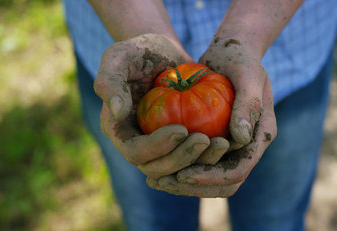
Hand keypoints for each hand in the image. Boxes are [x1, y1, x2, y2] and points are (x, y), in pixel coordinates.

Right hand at [95, 34, 212, 178]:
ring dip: (199, 162)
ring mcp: (158, 145)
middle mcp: (136, 143)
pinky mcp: (178, 141)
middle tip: (205, 141)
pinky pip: (192, 157)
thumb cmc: (137, 51)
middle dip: (182, 159)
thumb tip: (118, 113)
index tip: (181, 129)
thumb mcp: (118, 57)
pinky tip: (226, 140)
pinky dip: (208, 154)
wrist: (162, 52)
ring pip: (177, 170)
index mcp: (117, 130)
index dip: (157, 147)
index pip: (135, 153)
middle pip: (157, 168)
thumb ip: (110, 82)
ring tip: (221, 143)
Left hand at [146, 37, 276, 196]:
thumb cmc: (241, 58)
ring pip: (210, 178)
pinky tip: (155, 165)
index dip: (211, 177)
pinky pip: (198, 162)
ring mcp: (231, 145)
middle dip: (195, 187)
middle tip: (163, 181)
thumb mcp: (248, 75)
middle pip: (225, 183)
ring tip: (155, 179)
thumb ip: (247, 105)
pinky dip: (179, 167)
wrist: (232, 51)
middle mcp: (247, 146)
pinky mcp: (215, 139)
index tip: (183, 174)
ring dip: (184, 183)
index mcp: (260, 136)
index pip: (238, 170)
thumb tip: (240, 139)